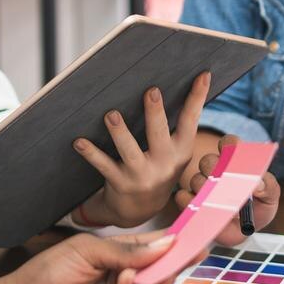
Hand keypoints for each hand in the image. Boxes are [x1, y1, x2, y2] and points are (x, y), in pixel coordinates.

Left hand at [0, 231, 183, 283]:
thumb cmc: (45, 274)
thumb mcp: (85, 251)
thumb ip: (124, 249)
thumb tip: (166, 243)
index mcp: (116, 255)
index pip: (151, 246)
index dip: (173, 240)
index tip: (196, 233)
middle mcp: (123, 278)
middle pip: (159, 268)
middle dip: (177, 259)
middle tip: (196, 250)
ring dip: (160, 275)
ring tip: (163, 264)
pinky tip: (129, 278)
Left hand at [71, 73, 209, 226]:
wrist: (140, 209)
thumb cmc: (157, 168)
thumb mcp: (173, 153)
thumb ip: (174, 127)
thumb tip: (166, 86)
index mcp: (181, 152)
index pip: (191, 121)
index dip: (197, 98)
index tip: (203, 74)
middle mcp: (165, 164)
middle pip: (159, 134)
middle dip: (155, 113)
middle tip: (151, 91)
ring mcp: (142, 176)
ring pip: (130, 151)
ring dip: (119, 133)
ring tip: (111, 115)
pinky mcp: (121, 183)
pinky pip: (104, 165)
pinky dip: (91, 153)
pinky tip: (79, 141)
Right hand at [173, 133, 279, 247]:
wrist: (246, 230)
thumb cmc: (260, 208)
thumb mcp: (271, 197)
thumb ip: (269, 187)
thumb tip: (258, 184)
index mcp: (236, 161)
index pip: (229, 142)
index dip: (230, 145)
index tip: (233, 155)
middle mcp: (216, 169)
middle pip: (208, 160)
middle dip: (216, 171)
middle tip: (226, 186)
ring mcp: (201, 185)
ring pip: (196, 180)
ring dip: (208, 194)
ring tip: (221, 206)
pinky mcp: (189, 201)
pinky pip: (182, 197)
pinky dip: (192, 204)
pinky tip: (204, 211)